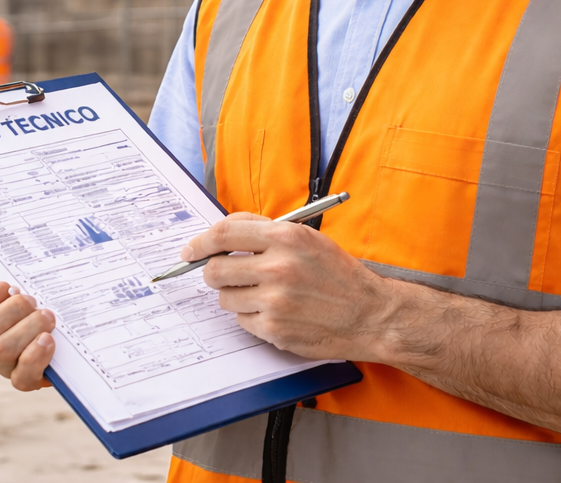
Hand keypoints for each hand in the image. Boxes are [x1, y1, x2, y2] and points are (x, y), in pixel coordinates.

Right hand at [0, 270, 55, 390]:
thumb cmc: (13, 290)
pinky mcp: (26, 378)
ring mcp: (3, 365)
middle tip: (31, 299)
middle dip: (14, 309)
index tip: (4, 286)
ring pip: (3, 351)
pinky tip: (47, 339)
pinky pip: (22, 378)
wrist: (54, 305)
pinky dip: (35, 356)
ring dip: (29, 327)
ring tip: (46, 315)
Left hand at [183, 213, 399, 360]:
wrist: (369, 314)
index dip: (200, 242)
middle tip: (223, 275)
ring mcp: (274, 301)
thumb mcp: (308, 238)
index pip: (225, 233)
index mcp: (286, 238)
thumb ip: (266, 232)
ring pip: (225, 298)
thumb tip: (224, 234)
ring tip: (262, 294)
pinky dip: (251, 317)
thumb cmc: (339, 275)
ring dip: (235, 296)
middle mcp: (278, 268)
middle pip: (215, 270)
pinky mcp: (274, 329)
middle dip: (213, 273)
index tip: (190, 251)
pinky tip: (275, 312)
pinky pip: (242, 321)